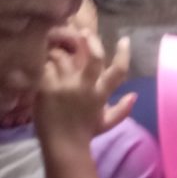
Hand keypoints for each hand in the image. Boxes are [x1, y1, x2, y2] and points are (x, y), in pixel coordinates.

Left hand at [36, 22, 133, 149]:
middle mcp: (85, 87)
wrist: (62, 144)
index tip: (124, 40)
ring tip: (57, 49)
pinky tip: (43, 62)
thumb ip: (122, 109)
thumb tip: (133, 96)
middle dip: (91, 40)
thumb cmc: (85, 133)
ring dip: (60, 51)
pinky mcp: (46, 87)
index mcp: (101, 94)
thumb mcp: (107, 123)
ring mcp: (65, 86)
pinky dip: (44, 63)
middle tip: (85, 33)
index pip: (118, 70)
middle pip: (93, 56)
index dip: (123, 53)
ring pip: (63, 56)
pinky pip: (45, 66)